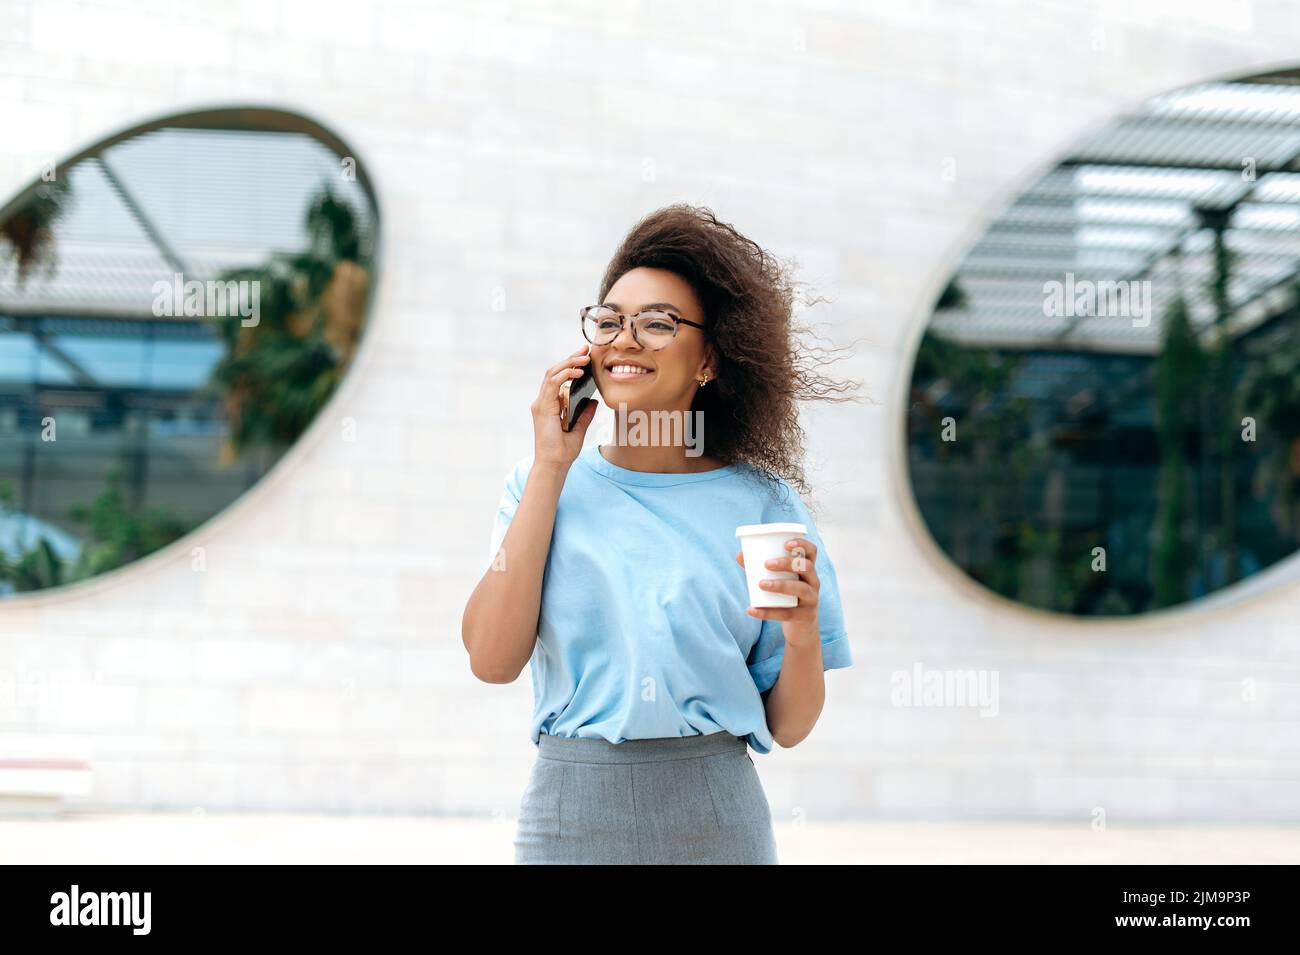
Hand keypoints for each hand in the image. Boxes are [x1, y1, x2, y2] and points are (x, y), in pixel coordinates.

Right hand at [532, 343, 599, 470]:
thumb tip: (594, 401)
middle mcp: (543, 402)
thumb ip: (585, 414)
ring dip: (569, 363)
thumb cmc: (563, 451)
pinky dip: (565, 375)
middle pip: (555, 372)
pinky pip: (552, 384)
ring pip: (552, 374)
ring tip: (585, 357)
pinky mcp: (542, 408)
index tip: (586, 356)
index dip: (571, 365)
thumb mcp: (579, 429)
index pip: (558, 378)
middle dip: (571, 358)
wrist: (554, 465)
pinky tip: (578, 372)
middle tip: (586, 349)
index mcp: (550, 405)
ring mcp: (541, 404)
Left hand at [734, 537, 820, 649]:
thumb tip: (739, 555)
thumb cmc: (787, 594)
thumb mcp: (779, 579)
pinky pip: (786, 614)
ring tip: (761, 584)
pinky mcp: (804, 616)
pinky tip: (752, 610)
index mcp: (808, 569)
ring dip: (780, 585)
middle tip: (767, 564)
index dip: (802, 545)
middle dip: (787, 563)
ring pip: (801, 589)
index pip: (811, 552)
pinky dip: (767, 613)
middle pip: (806, 567)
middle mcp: (813, 582)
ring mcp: (811, 599)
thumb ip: (760, 567)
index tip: (786, 544)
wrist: (800, 625)